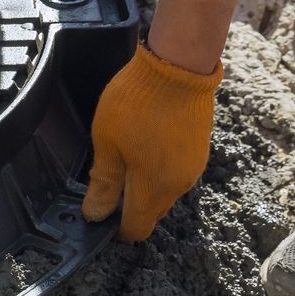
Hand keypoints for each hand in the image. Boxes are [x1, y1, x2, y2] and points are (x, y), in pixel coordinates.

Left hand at [81, 43, 223, 240]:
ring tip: (121, 158)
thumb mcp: (107, 142)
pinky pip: (175, 171)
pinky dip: (157, 168)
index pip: (137, 228)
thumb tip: (95, 214)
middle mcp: (179, 185)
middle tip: (104, 183)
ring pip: (163, 191)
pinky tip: (142, 145)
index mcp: (155, 188)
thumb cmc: (138, 103)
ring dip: (143, 185)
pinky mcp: (199, 149)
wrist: (179, 67)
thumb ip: (103, 181)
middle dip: (128, 206)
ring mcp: (193, 167)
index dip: (115, 228)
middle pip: (151, 211)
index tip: (99, 214)